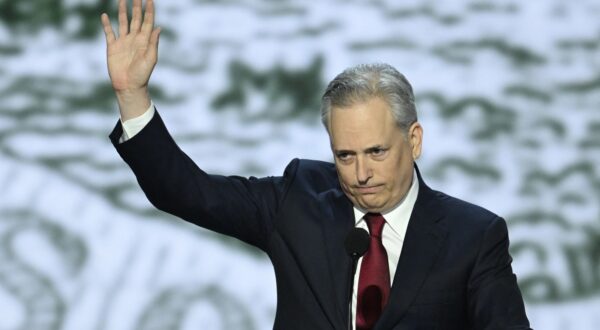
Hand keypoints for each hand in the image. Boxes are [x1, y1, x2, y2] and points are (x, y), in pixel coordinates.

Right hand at [101, 0, 160, 119]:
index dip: (149, 10)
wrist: (129, 86)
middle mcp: (134, 39)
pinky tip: (105, 15)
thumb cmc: (142, 74)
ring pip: (123, 22)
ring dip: (122, 11)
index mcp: (145, 41)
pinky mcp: (112, 47)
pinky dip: (106, 24)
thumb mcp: (151, 59)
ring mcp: (123, 42)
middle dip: (137, 7)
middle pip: (136, 19)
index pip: (148, 21)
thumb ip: (153, 43)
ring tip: (123, 0)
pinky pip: (109, 33)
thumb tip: (158, 27)